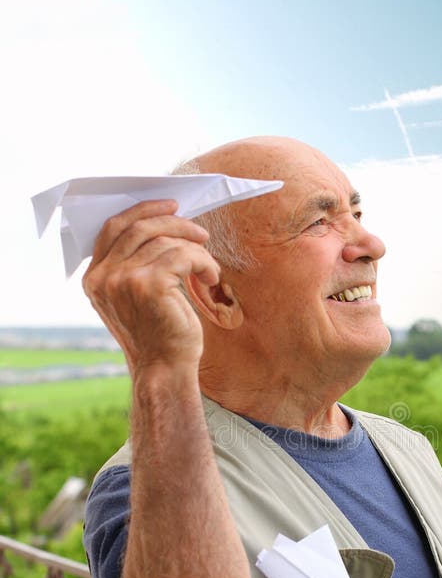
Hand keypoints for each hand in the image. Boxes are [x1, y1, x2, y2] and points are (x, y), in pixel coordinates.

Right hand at [82, 199, 220, 372]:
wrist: (164, 371)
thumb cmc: (159, 335)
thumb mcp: (136, 298)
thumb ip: (135, 265)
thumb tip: (163, 225)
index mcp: (94, 278)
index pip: (114, 228)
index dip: (142, 211)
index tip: (170, 206)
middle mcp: (103, 277)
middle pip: (140, 227)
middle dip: (175, 223)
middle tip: (201, 232)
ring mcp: (124, 280)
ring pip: (166, 241)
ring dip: (195, 249)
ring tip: (208, 268)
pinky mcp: (149, 285)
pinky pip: (183, 255)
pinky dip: (203, 262)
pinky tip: (211, 277)